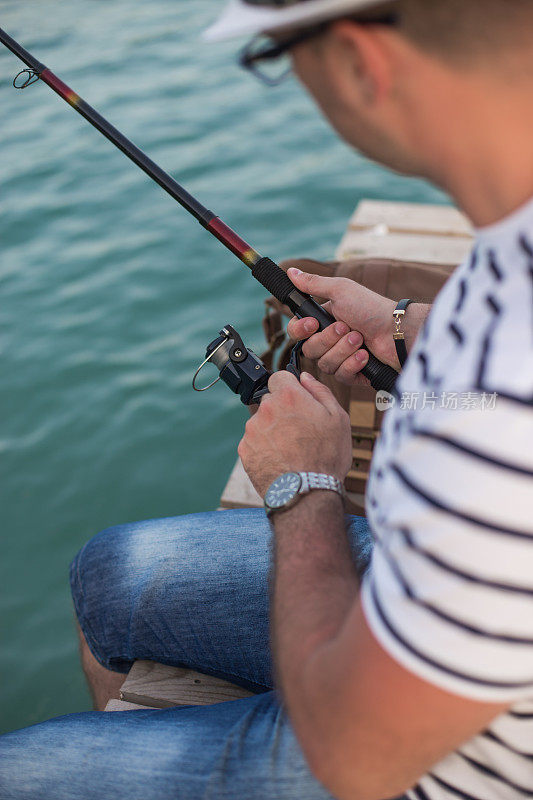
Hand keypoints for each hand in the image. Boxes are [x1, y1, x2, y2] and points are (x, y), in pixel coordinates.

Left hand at [238, 371, 351, 497]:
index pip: (279, 377)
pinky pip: (254, 441)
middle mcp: (266, 409)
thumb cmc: (327, 456)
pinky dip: (264, 448)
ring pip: (261, 422)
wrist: (306, 492)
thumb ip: (319, 391)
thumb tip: (304, 377)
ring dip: (272, 430)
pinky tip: (280, 460)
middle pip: (270, 401)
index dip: (290, 388)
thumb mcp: (338, 418)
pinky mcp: (245, 449)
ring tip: (290, 450)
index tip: (297, 401)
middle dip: (282, 411)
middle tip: (299, 432)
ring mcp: (252, 430)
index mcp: (289, 396)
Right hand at [286, 268, 397, 385]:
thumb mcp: (341, 290)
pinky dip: (353, 364)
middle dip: (329, 339)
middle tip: (347, 327)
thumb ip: (313, 284)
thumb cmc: (371, 308)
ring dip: (344, 350)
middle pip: (309, 350)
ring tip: (361, 339)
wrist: (397, 331)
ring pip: (325, 364)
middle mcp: (329, 341)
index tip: (313, 324)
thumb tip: (291, 271)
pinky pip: (340, 376)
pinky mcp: (353, 374)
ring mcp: (341, 358)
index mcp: (323, 321)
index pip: (297, 332)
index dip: (301, 330)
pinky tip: (365, 356)